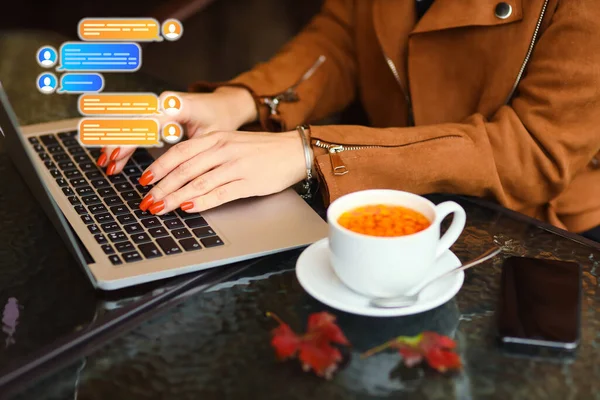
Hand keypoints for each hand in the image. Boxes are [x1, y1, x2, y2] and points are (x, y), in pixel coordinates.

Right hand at [96, 86, 256, 173]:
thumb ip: (193, 153)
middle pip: (133, 121)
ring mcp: (157, 103)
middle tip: (108, 164)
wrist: (224, 104)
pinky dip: (123, 139)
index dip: (131, 140)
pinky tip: (113, 155)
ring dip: (116, 142)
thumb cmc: (220, 119)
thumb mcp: (211, 138)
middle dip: (117, 143)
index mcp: (178, 105)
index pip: (147, 123)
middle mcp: (164, 101)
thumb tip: (179, 180)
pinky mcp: (155, 109)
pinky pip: (134, 124)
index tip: (118, 155)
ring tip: (106, 163)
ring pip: (130, 122)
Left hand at [138, 130, 308, 213]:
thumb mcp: (231, 142)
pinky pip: (219, 193)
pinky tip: (187, 208)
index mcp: (217, 138)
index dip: (159, 166)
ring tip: (160, 208)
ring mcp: (235, 166)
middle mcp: (223, 150)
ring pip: (198, 182)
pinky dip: (201, 202)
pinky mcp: (248, 182)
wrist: (294, 151)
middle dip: (161, 187)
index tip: (144, 180)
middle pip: (184, 169)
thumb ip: (208, 153)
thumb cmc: (262, 150)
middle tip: (146, 200)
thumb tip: (180, 171)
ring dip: (175, 197)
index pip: (180, 152)